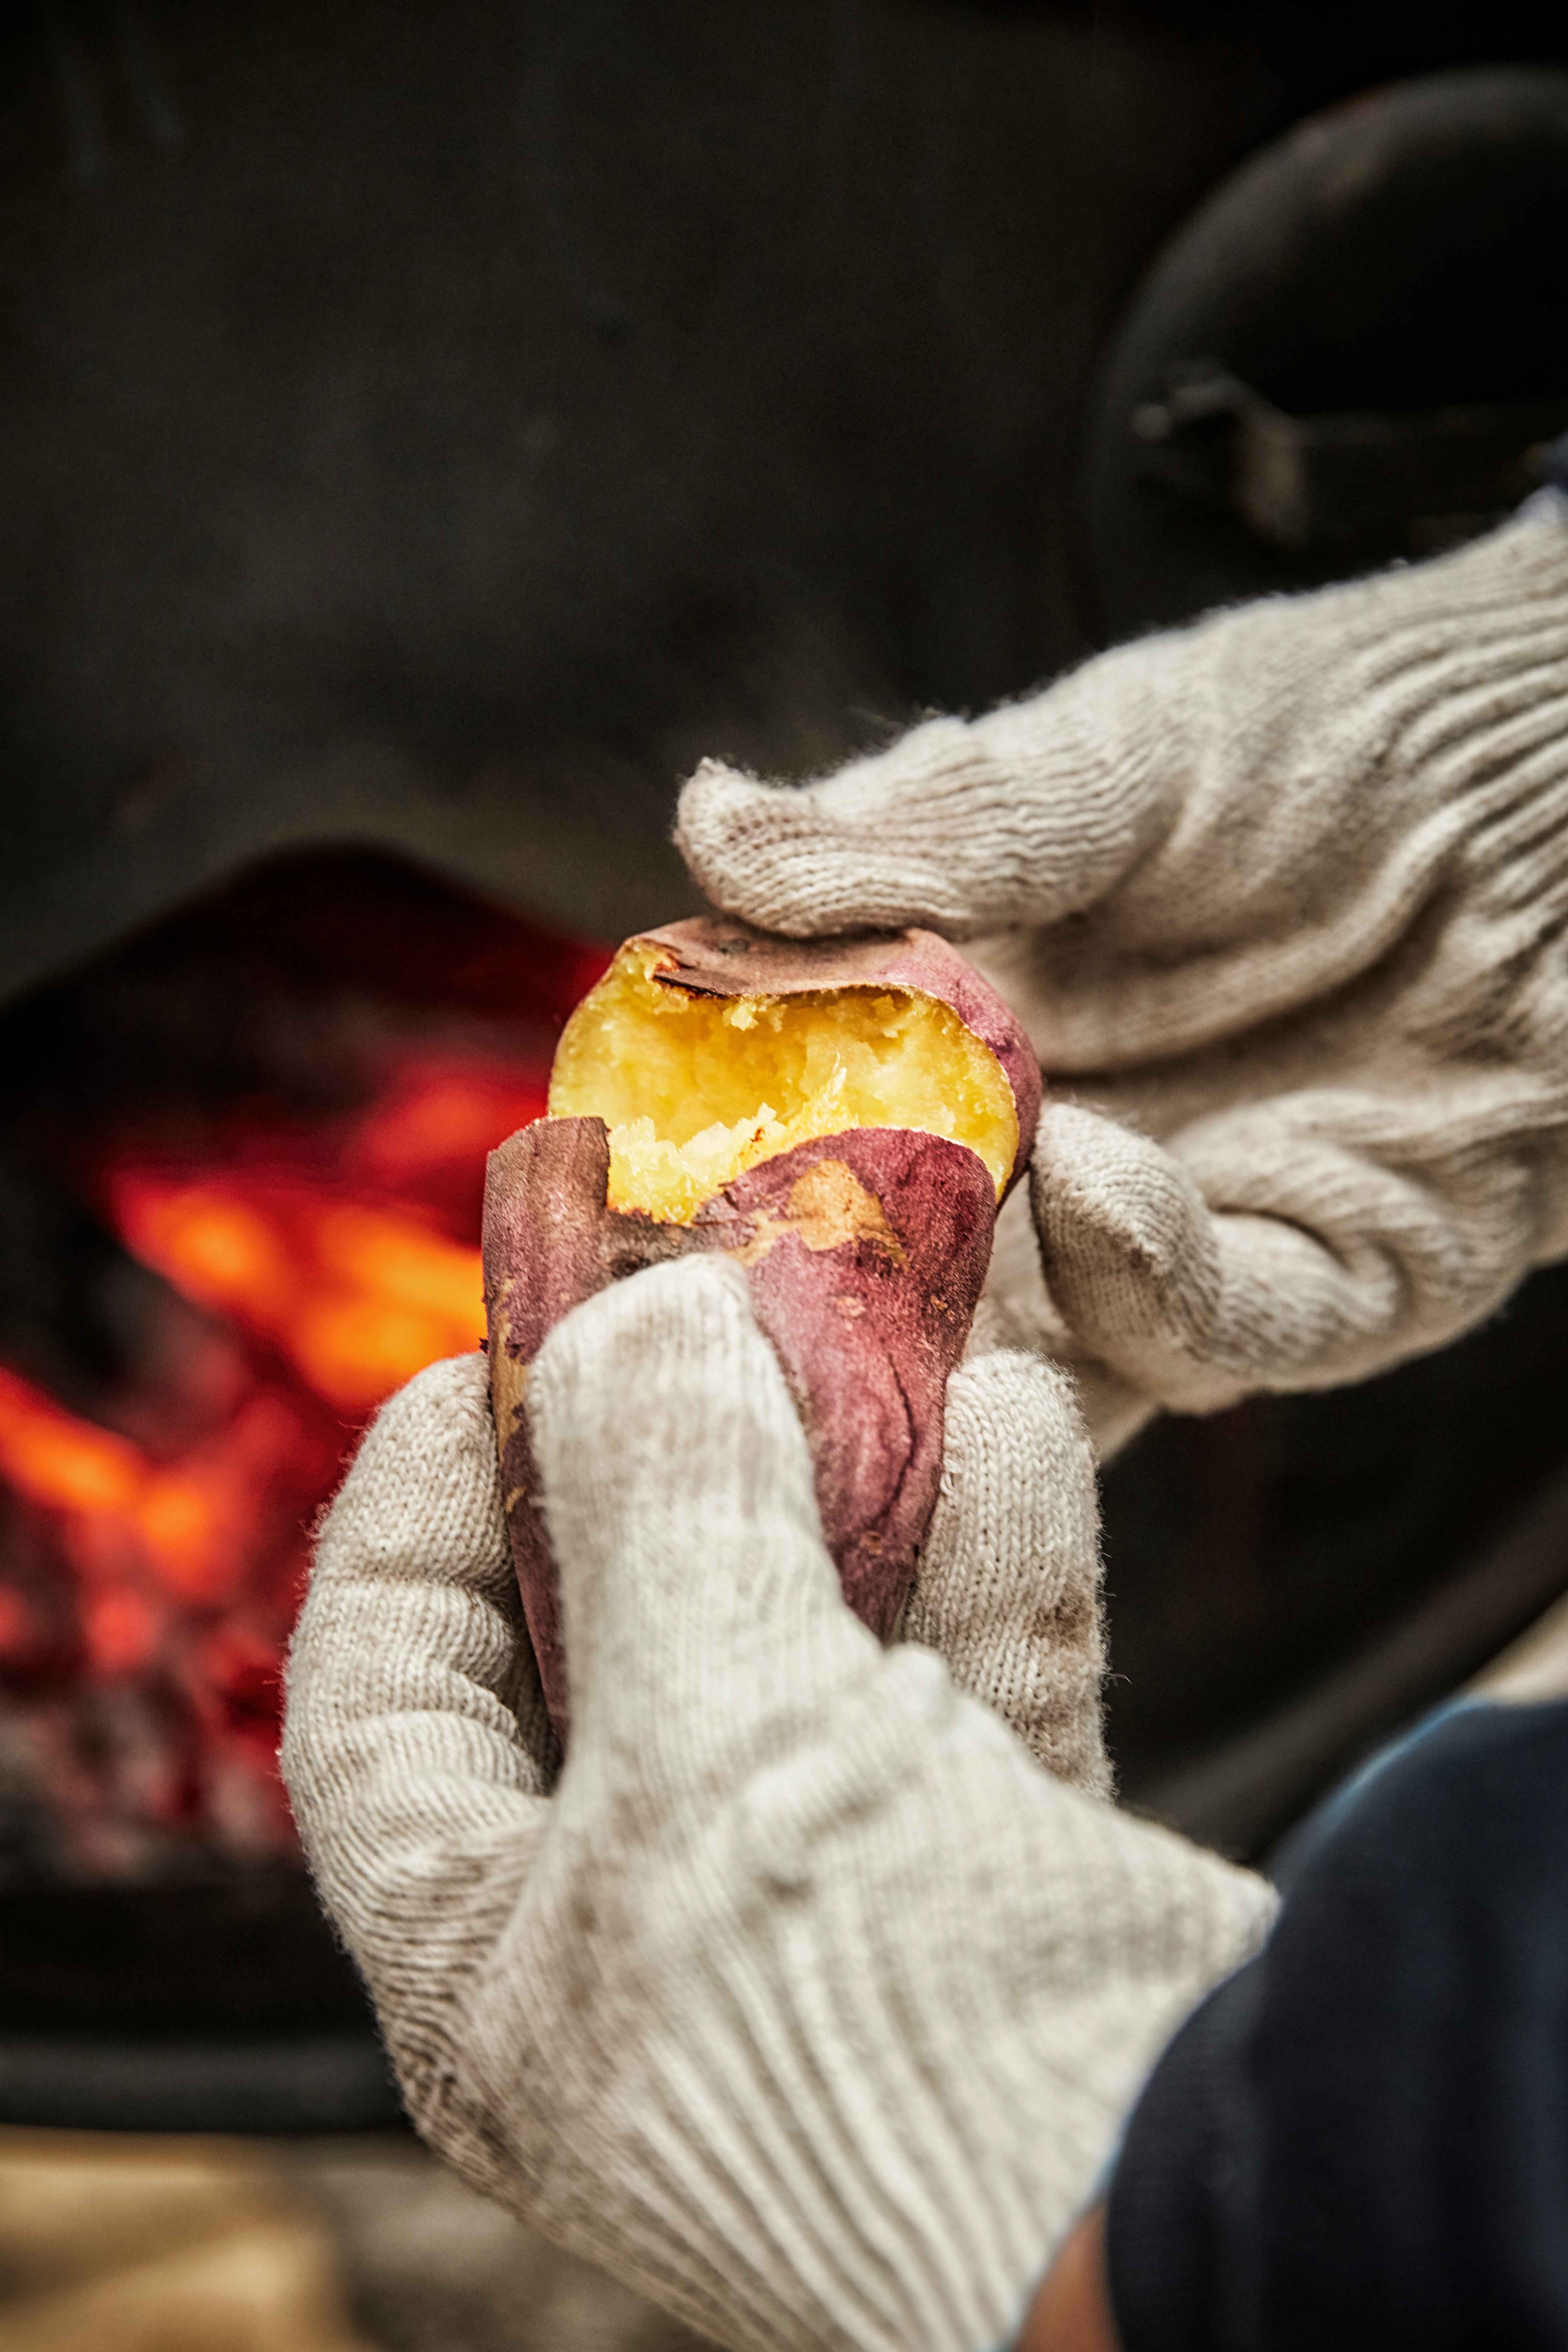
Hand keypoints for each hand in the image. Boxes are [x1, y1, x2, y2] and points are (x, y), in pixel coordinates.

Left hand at [282, 1260, 1268, 2351]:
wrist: (1179, 2225)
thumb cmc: (875, 2027)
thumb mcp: (713, 1739)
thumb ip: (663, 1507)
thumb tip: (645, 1317)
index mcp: (497, 1960)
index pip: (382, 1698)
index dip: (412, 1513)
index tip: (487, 1360)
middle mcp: (643, 1939)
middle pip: (608, 1642)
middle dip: (665, 1461)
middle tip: (707, 1295)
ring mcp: (823, 1913)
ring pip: (801, 1640)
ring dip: (848, 1477)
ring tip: (877, 1317)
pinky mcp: (991, 1887)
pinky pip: (957, 1683)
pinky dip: (985, 1551)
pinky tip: (1007, 1417)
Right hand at [677, 500, 1567, 1448]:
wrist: (1550, 768)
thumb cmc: (1327, 735)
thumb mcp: (1114, 753)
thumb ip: (929, 816)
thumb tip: (705, 824)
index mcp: (962, 1049)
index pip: (797, 1147)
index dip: (704, 1186)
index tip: (614, 1188)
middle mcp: (1051, 1172)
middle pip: (902, 1298)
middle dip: (815, 1320)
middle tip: (719, 1304)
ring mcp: (1182, 1247)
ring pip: (1042, 1362)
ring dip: (968, 1319)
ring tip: (913, 1225)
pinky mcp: (1332, 1280)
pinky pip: (1218, 1330)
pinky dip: (1146, 1279)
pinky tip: (1098, 1177)